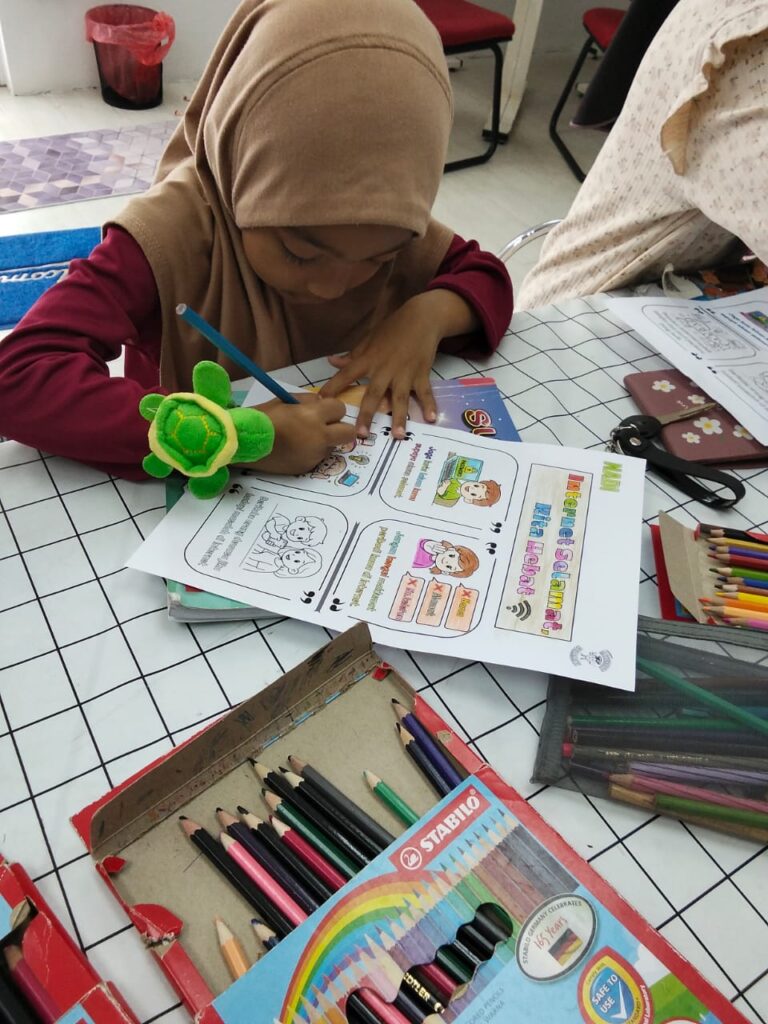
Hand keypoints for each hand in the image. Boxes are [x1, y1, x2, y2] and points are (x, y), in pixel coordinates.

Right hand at [246, 393, 354, 474]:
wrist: (243, 443)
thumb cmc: (262, 417)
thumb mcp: (285, 400)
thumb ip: (308, 401)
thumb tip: (321, 403)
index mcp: (313, 416)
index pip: (340, 409)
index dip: (332, 409)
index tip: (322, 411)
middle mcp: (319, 437)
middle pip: (348, 433)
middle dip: (341, 428)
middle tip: (326, 427)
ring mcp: (314, 455)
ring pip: (332, 447)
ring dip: (324, 442)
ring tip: (303, 439)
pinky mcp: (307, 468)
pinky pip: (318, 458)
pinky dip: (311, 453)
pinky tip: (294, 449)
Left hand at [320, 297, 441, 439]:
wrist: (422, 318)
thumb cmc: (393, 328)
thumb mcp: (369, 339)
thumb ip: (352, 355)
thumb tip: (331, 361)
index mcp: (368, 359)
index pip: (346, 374)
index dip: (333, 387)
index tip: (321, 402)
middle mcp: (384, 369)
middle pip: (373, 394)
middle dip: (367, 415)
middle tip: (361, 434)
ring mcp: (404, 373)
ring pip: (399, 398)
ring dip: (399, 417)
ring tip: (398, 436)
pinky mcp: (421, 374)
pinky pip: (425, 392)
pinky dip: (429, 405)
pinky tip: (431, 419)